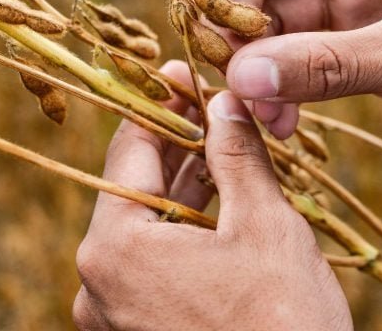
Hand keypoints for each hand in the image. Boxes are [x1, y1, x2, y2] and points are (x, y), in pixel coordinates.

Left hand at [73, 61, 351, 329]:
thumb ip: (236, 155)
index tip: (181, 75)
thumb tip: (225, 102)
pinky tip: (215, 204)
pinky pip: (152, 264)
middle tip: (209, 107)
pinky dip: (181, 232)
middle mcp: (98, 283)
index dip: (160, 105)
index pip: (129, 151)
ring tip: (219, 148)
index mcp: (116, 249)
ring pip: (146, 228)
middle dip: (175, 146)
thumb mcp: (264, 224)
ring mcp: (112, 315)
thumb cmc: (282, 323)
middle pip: (135, 189)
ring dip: (182, 188)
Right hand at [190, 0, 381, 141]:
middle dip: (237, 20)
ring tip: (256, 111)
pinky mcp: (359, 39)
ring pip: (277, 19)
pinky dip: (284, 86)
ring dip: (258, 64)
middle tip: (224, 73)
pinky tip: (282, 121)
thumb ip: (328, 66)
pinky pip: (301, 55)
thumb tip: (240, 79)